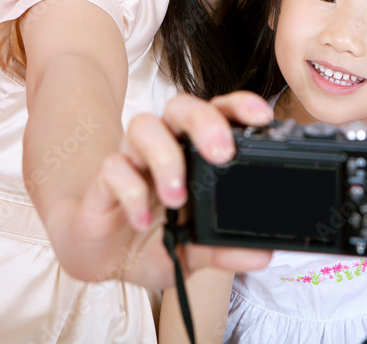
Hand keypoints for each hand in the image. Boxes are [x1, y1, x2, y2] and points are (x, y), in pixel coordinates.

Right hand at [70, 91, 273, 287]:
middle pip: (181, 107)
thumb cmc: (152, 241)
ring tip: (177, 198)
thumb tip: (261, 255)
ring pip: (144, 126)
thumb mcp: (194, 251)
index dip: (239, 106)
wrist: (104, 260)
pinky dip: (131, 193)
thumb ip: (224, 250)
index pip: (217, 113)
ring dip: (165, 157)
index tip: (262, 117)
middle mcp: (163, 145)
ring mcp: (132, 158)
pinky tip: (143, 220)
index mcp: (192, 152)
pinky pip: (114, 168)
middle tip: (221, 153)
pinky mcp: (104, 179)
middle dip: (204, 122)